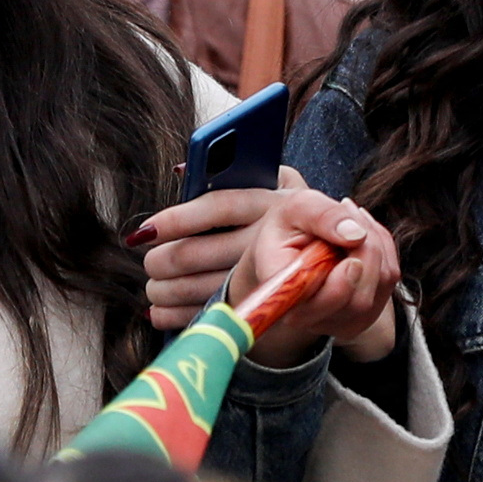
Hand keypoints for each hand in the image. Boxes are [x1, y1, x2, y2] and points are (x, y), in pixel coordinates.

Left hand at [134, 180, 280, 327]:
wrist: (334, 252)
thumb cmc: (292, 210)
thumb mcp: (277, 177)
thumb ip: (235, 166)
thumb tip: (181, 170)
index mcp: (268, 202)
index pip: (215, 207)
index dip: (177, 219)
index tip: (148, 230)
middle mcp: (265, 239)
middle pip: (198, 252)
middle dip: (162, 260)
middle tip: (149, 260)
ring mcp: (263, 275)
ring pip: (199, 287)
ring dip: (164, 289)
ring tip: (154, 284)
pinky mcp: (258, 301)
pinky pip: (209, 312)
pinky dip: (176, 315)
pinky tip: (160, 311)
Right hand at [237, 182, 402, 364]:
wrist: (292, 236)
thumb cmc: (289, 224)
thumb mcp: (296, 207)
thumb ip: (321, 216)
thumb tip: (356, 234)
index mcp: (285, 296)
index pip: (319, 306)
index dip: (342, 284)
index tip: (352, 245)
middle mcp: (311, 318)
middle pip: (359, 300)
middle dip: (366, 249)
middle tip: (348, 211)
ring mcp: (341, 320)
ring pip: (380, 285)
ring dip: (375, 241)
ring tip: (350, 216)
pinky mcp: (365, 311)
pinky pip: (389, 278)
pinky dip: (383, 247)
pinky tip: (361, 232)